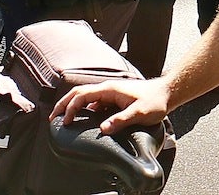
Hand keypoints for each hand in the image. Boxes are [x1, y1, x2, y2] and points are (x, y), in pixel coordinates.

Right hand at [53, 77, 172, 135]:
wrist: (166, 93)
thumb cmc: (154, 101)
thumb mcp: (139, 113)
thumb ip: (121, 120)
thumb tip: (103, 128)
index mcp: (110, 89)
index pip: (82, 95)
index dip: (70, 107)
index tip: (65, 120)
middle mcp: (107, 89)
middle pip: (79, 93)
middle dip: (64, 104)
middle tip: (52, 117)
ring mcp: (110, 93)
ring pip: (85, 97)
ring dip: (73, 106)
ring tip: (63, 118)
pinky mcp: (113, 99)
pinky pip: (94, 103)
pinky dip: (84, 109)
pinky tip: (83, 119)